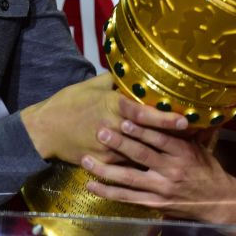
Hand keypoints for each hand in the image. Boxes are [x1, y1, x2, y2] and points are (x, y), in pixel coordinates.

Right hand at [21, 74, 188, 165]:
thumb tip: (130, 73)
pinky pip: (125, 162)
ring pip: (138, 151)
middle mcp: (112, 126)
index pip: (142, 111)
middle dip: (168, 135)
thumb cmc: (68, 103)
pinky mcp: (103, 162)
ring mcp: (108, 147)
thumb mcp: (89, 85)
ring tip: (178, 151)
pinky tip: (153, 162)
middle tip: (190, 136)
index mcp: (110, 105)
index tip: (183, 120)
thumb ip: (112, 80)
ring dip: (156, 150)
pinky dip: (139, 161)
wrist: (45, 129)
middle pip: (146, 133)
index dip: (163, 117)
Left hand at [81, 117, 235, 222]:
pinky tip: (92, 185)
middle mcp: (171, 170)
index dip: (142, 128)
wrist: (218, 202)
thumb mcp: (199, 146)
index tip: (124, 118)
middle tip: (100, 131)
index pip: (160, 137)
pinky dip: (108, 192)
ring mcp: (161, 188)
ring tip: (86, 159)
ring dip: (106, 169)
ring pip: (129, 178)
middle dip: (120, 143)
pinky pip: (127, 197)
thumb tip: (174, 101)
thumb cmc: (206, 169)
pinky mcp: (154, 203)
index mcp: (183, 152)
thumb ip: (183, 129)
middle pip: (142, 155)